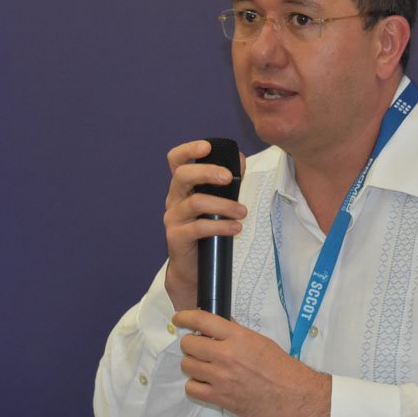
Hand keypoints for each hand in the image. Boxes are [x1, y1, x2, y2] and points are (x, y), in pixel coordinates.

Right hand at [162, 140, 246, 311]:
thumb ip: (228, 182)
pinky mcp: (176, 238)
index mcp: (182, 187)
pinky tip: (236, 228)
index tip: (206, 146)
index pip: (176, 160)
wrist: (194, 270)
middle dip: (207, 172)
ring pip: (195, 202)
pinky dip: (221, 226)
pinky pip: (198, 228)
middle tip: (230, 178)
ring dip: (224, 205)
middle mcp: (174, 199)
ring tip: (243, 212)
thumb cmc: (207, 232)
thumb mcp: (218, 203)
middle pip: (182, 176)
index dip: (188, 150)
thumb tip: (241, 159)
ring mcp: (173, 218)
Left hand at [173, 309, 331, 416]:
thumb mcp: (259, 341)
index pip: (202, 320)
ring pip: (188, 366)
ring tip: (205, 366)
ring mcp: (220, 378)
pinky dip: (196, 384)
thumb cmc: (280, 366)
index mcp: (238, 337)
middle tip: (200, 348)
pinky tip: (206, 383)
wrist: (293, 395)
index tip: (179, 318)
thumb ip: (236, 333)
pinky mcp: (220, 398)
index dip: (185, 317)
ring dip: (193, 364)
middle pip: (189, 345)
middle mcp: (226, 355)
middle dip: (191, 344)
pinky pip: (192, 388)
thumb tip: (217, 326)